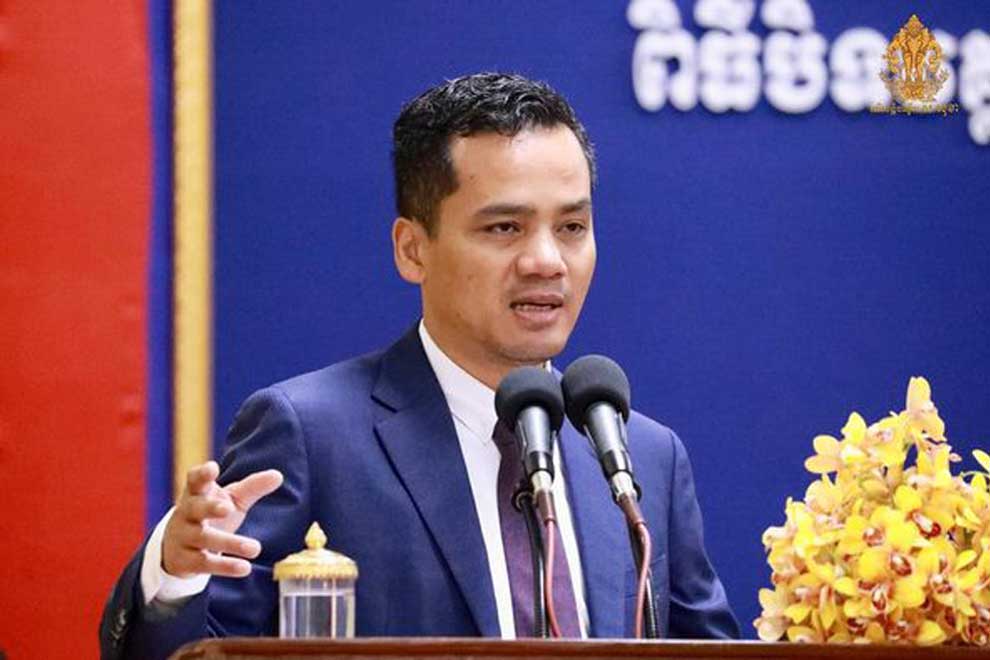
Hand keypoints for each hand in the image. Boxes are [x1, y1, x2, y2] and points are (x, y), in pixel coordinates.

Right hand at [162, 461, 283, 578]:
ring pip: (204, 539)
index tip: (212, 468)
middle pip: (196, 508)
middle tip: (228, 508)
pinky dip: (226, 566)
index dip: (202, 474)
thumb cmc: (210, 515)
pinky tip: (245, 567)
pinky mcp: (185, 561)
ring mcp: (183, 537)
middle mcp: (186, 513)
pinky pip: (205, 564)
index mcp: (196, 494)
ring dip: (230, 543)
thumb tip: (278, 475)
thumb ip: (252, 487)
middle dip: (211, 507)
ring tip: (256, 548)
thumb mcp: (230, 499)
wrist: (176, 548)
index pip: (195, 480)